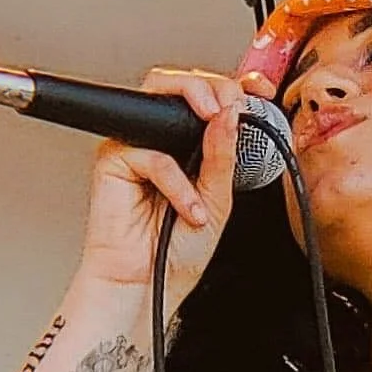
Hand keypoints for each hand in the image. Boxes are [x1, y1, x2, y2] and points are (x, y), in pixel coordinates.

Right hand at [74, 66, 275, 297]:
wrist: (148, 287)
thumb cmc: (177, 250)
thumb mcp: (218, 200)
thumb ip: (223, 156)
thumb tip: (229, 115)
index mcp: (189, 145)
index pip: (210, 99)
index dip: (234, 86)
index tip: (260, 92)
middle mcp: (160, 139)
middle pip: (180, 84)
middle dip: (212, 87)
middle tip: (232, 107)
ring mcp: (135, 144)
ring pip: (159, 98)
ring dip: (195, 110)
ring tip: (215, 139)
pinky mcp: (112, 159)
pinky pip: (151, 154)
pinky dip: (176, 183)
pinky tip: (187, 208)